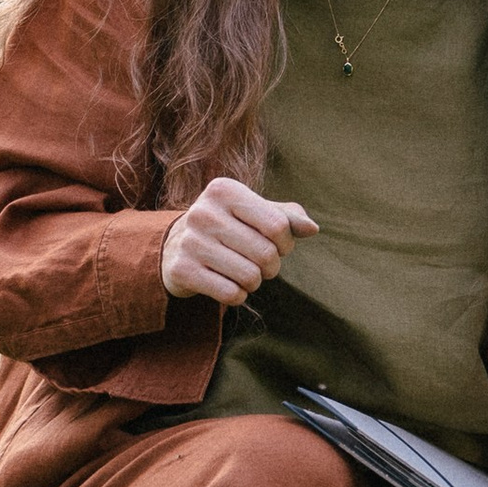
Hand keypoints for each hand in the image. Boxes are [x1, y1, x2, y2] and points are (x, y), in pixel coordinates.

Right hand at [161, 177, 318, 306]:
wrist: (175, 246)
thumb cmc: (228, 226)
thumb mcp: (254, 213)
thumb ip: (287, 217)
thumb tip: (312, 229)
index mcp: (224, 190)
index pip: (278, 225)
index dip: (286, 243)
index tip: (275, 244)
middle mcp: (203, 212)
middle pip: (266, 254)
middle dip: (271, 266)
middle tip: (260, 264)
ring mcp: (189, 241)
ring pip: (249, 277)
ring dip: (254, 283)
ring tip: (244, 274)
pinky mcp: (181, 270)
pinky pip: (230, 294)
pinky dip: (237, 295)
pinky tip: (227, 285)